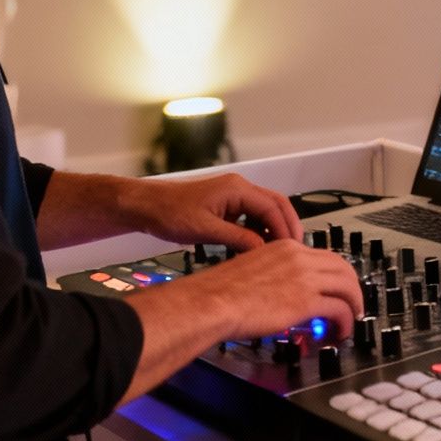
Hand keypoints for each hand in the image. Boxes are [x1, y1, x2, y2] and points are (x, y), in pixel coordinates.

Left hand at [120, 173, 302, 251]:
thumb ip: (238, 238)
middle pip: (276, 205)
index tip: (290, 249)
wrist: (146, 206)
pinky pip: (252, 217)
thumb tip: (262, 250)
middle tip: (294, 250)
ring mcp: (234, 196)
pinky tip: (257, 247)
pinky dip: (259, 231)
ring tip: (278, 252)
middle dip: (287, 227)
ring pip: (266, 211)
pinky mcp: (228, 206)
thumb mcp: (205, 229)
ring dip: (274, 230)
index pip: (273, 207)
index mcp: (237, 189)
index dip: (285, 229)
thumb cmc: (169, 213)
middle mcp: (240, 188)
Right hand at [190, 240, 362, 341]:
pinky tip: (338, 332)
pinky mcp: (305, 301)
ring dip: (353, 306)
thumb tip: (283, 292)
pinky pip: (340, 309)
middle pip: (343, 268)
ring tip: (349, 322)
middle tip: (352, 305)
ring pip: (347, 287)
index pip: (324, 256)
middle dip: (352, 289)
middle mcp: (299, 258)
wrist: (210, 302)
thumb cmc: (219, 291)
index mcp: (285, 247)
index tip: (337, 288)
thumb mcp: (253, 270)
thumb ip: (274, 275)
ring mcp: (304, 278)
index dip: (336, 275)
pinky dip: (345, 322)